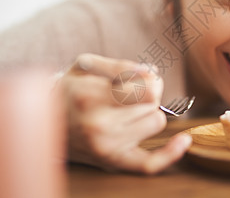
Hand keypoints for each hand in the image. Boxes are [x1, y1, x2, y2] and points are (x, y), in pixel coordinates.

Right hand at [58, 53, 191, 173]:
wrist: (45, 124)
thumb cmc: (68, 89)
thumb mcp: (85, 65)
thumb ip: (119, 64)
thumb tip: (151, 72)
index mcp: (91, 96)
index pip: (146, 88)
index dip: (150, 80)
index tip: (143, 77)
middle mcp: (99, 125)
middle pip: (153, 104)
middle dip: (148, 94)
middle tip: (132, 92)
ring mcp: (107, 147)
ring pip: (156, 122)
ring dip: (149, 113)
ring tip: (128, 110)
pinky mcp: (113, 162)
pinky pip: (150, 164)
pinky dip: (169, 154)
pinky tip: (184, 141)